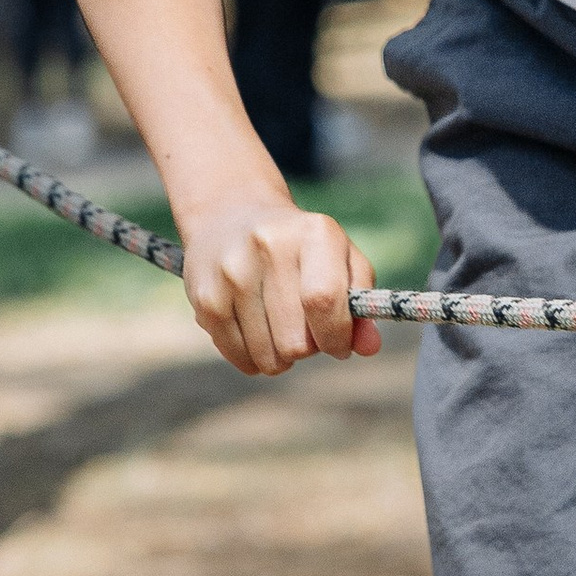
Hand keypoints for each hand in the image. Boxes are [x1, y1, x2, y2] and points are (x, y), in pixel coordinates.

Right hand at [176, 186, 380, 374]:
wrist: (231, 217)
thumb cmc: (301, 248)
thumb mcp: (341, 261)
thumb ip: (362, 305)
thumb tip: (369, 348)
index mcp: (313, 233)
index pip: (324, 300)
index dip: (336, 336)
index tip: (338, 344)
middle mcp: (268, 246)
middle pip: (296, 340)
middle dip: (309, 349)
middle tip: (306, 331)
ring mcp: (232, 273)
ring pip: (269, 357)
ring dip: (282, 357)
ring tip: (280, 328)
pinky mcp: (206, 299)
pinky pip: (240, 357)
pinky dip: (254, 358)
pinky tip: (256, 332)